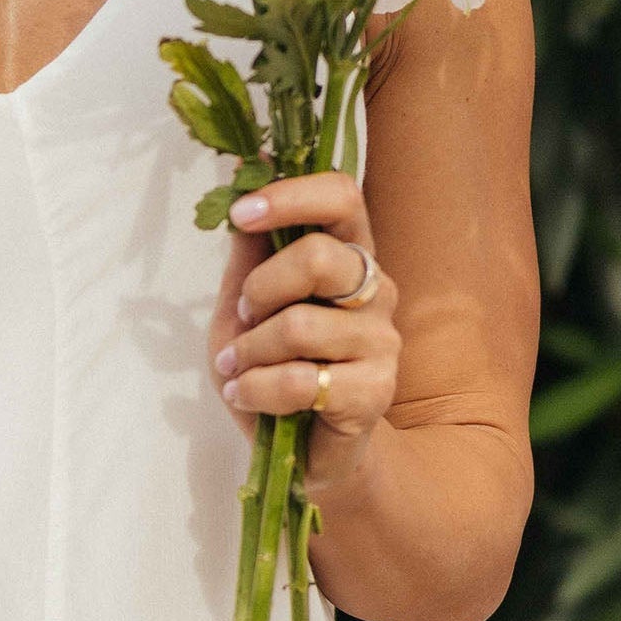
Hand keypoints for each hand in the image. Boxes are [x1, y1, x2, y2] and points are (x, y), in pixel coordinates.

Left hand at [207, 169, 398, 487]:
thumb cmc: (273, 365)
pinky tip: (246, 396)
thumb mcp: (244, 303)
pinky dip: (256, 389)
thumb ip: (248, 247)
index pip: (342, 196)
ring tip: (238, 369)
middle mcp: (376, 289)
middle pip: (321, 256)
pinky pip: (301, 380)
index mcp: (347, 253)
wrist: (301, 450)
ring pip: (300, 325)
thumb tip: (241, 170)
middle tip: (243, 318)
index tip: (240, 213)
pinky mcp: (376, 391)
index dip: (291, 196)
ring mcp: (382, 340)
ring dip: (250, 351)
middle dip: (260, 288)